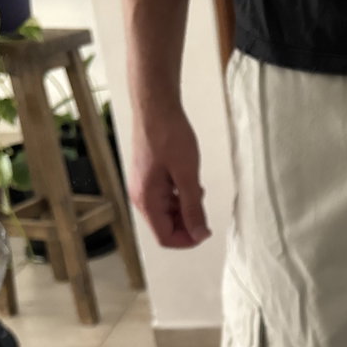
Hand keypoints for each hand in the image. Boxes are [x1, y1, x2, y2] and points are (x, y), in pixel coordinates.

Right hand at [130, 106, 211, 247]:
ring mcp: (143, 187)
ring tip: (198, 191)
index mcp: (146, 200)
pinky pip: (165, 198)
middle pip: (165, 227)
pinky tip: (190, 183)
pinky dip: (180, 197)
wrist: (156, 106)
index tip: (206, 230)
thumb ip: (193, 207)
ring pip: (167, 213)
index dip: (187, 239)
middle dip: (187, 224)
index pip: (165, 237)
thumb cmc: (169, 136)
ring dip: (185, 209)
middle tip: (205, 210)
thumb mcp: (187, 175)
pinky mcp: (149, 177)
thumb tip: (199, 234)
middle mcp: (141, 197)